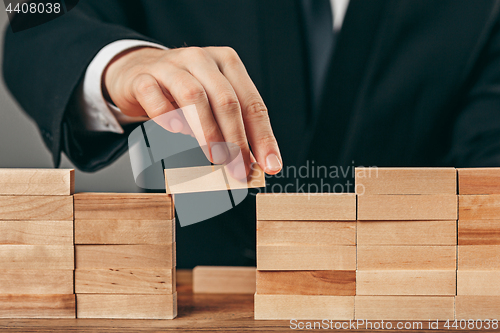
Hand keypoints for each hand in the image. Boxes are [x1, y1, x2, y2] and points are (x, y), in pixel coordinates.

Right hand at [103, 46, 282, 177]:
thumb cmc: (182, 90)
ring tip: (215, 158)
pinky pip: (155, 96)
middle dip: (236, 140)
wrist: (137, 70)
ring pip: (194, 96)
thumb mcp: (212, 99)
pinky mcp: (142, 77)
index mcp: (227, 63)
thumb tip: (250, 161)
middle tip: (239, 169)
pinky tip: (176, 131)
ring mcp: (170, 66)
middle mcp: (201, 59)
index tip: (270, 165)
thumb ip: (232, 124)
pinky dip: (167, 116)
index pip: (252, 103)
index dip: (263, 137)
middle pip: (226, 100)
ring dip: (208, 132)